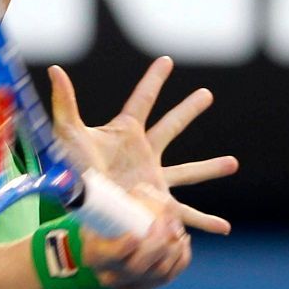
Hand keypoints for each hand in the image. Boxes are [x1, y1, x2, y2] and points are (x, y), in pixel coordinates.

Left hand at [48, 56, 237, 234]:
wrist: (76, 209)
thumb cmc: (69, 171)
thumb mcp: (68, 134)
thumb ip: (65, 102)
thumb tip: (55, 69)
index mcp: (125, 134)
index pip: (142, 100)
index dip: (153, 80)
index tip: (166, 61)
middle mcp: (143, 154)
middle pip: (171, 126)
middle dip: (188, 110)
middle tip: (206, 94)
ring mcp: (151, 180)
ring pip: (188, 172)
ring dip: (210, 168)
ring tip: (233, 163)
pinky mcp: (155, 206)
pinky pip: (185, 214)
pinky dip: (204, 221)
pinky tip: (223, 228)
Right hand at [82, 184, 191, 288]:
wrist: (122, 225)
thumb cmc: (121, 208)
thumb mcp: (125, 199)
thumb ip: (142, 201)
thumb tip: (166, 218)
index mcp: (94, 252)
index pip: (109, 256)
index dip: (123, 248)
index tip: (135, 235)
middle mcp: (108, 274)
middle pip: (136, 268)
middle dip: (158, 246)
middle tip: (170, 225)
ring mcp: (128, 285)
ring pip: (158, 274)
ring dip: (174, 249)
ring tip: (177, 228)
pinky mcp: (147, 286)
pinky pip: (170, 276)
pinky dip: (180, 258)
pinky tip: (181, 241)